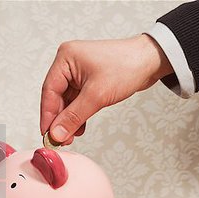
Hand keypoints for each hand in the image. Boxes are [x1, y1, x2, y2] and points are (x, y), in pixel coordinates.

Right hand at [40, 34, 173, 144]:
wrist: (151, 61)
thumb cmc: (127, 66)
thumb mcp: (97, 95)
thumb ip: (74, 117)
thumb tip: (56, 133)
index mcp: (65, 58)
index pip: (49, 90)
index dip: (47, 115)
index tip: (47, 134)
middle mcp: (68, 63)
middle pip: (56, 97)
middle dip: (58, 120)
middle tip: (58, 139)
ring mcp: (78, 72)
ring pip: (66, 101)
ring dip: (68, 120)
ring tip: (69, 137)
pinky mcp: (87, 80)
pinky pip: (76, 101)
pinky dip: (77, 115)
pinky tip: (79, 128)